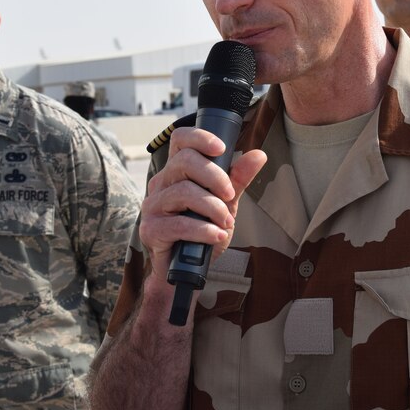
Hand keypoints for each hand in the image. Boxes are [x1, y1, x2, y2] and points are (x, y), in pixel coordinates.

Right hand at [140, 126, 266, 267]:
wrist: (186, 271)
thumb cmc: (202, 232)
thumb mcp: (225, 203)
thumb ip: (237, 180)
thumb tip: (258, 155)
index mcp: (176, 172)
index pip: (180, 139)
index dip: (200, 138)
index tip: (221, 149)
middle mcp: (161, 184)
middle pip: (184, 162)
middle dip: (215, 177)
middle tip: (230, 196)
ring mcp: (152, 206)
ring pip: (183, 192)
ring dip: (212, 207)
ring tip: (225, 222)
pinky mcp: (150, 230)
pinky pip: (178, 224)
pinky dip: (202, 230)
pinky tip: (216, 235)